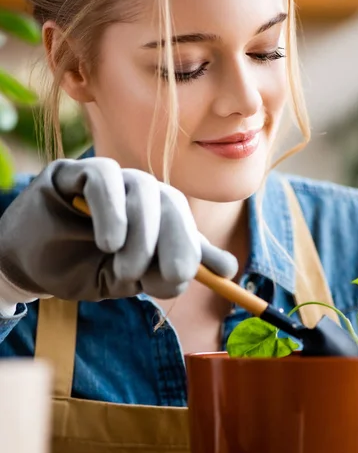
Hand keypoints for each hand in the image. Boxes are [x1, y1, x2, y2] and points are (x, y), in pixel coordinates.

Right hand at [0, 158, 237, 304]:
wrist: (31, 268)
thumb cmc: (83, 269)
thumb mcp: (133, 279)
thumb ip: (174, 271)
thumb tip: (230, 270)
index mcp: (156, 218)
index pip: (185, 225)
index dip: (189, 251)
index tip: (177, 280)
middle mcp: (138, 194)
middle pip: (172, 203)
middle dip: (176, 243)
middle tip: (169, 276)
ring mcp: (110, 180)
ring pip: (144, 190)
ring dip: (142, 235)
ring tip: (125, 269)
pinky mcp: (76, 172)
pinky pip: (104, 178)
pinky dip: (112, 211)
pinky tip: (108, 242)